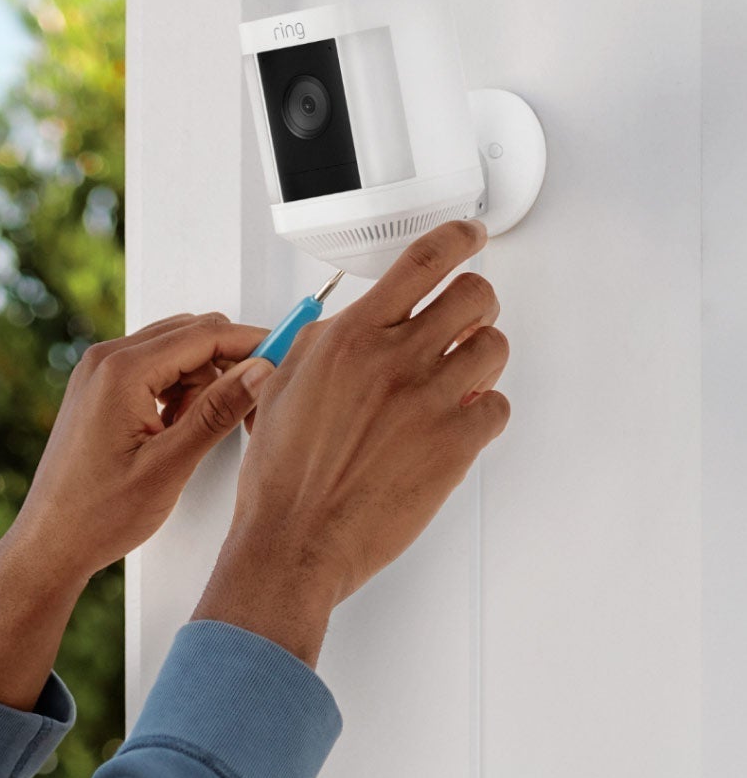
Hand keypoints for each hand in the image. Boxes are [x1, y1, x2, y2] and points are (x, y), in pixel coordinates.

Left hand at [6, 311, 275, 583]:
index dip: (251, 344)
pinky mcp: (98, 389)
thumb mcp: (169, 465)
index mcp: (120, 371)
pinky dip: (176, 393)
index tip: (285, 359)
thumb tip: (261, 370)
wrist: (50, 543)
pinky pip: (152, 370)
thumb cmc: (97, 514)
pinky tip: (174, 433)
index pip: (204, 335)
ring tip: (192, 436)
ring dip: (200, 383)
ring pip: (174, 352)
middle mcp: (104, 360)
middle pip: (190, 335)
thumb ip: (217, 412)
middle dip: (225, 365)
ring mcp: (97, 372)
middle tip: (243, 412)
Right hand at [206, 219, 509, 618]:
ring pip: (495, 347)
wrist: (295, 541)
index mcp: (351, 338)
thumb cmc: (282, 478)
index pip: (423, 261)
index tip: (468, 236)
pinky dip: (482, 414)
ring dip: (482, 359)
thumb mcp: (280, 388)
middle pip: (476, 295)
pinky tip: (454, 426)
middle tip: (463, 323)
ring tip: (457, 381)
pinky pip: (498, 407)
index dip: (457, 238)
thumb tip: (342, 325)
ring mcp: (430, 401)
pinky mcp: (455, 445)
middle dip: (475, 305)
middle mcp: (395, 360)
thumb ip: (318, 346)